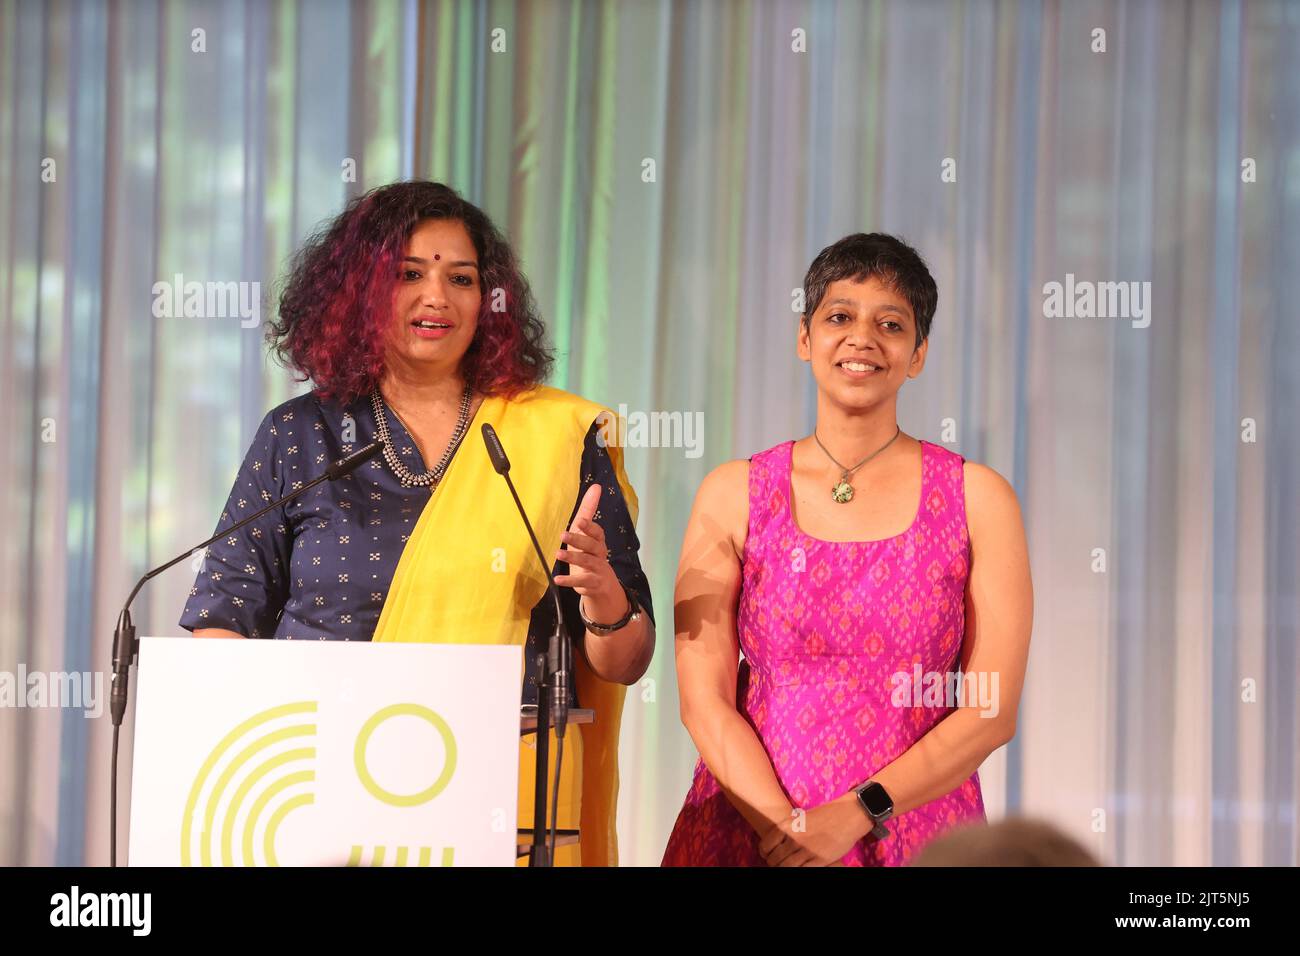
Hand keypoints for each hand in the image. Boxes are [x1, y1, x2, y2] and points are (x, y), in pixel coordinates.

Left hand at [553, 484, 626, 622]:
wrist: (603, 586)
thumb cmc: (591, 554)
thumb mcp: (588, 534)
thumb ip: (589, 511)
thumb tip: (596, 486)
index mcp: (598, 541)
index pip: (598, 532)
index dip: (590, 527)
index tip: (580, 522)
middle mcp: (599, 554)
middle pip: (592, 546)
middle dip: (578, 540)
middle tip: (563, 535)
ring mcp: (597, 570)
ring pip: (587, 562)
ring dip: (573, 558)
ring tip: (558, 554)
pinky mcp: (591, 584)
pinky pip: (581, 582)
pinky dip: (569, 581)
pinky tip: (557, 580)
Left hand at [758, 795, 871, 866]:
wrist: (847, 815)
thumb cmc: (824, 814)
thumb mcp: (800, 818)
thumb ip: (788, 830)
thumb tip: (777, 844)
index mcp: (787, 826)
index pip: (765, 846)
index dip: (765, 854)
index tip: (768, 856)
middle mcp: (794, 838)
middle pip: (774, 859)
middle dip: (774, 863)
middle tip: (777, 863)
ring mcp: (806, 850)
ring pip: (786, 867)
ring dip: (784, 868)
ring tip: (787, 866)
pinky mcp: (819, 859)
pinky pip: (802, 870)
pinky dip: (797, 870)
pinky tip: (800, 867)